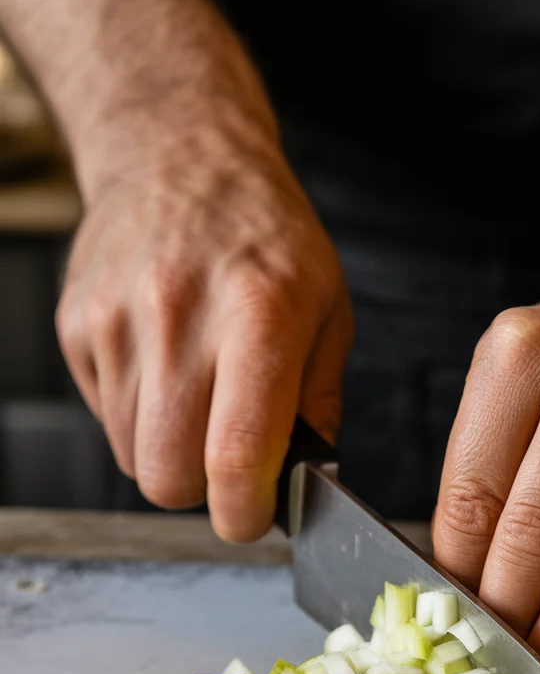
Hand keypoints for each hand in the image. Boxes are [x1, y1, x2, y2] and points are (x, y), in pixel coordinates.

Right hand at [57, 135, 352, 540]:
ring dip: (170, 453)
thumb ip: (319, 404)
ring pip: (131, 457)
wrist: (180, 157)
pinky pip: (106, 419)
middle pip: (166, 476)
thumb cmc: (267, 239)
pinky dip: (140, 419)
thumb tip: (302, 482)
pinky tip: (166, 373)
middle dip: (201, 492)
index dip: (243, 513)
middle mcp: (179, 315)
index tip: (253, 516)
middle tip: (229, 466)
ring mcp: (117, 320)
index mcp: (259, 314)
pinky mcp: (78, 326)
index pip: (234, 455)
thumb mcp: (329, 310)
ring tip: (201, 402)